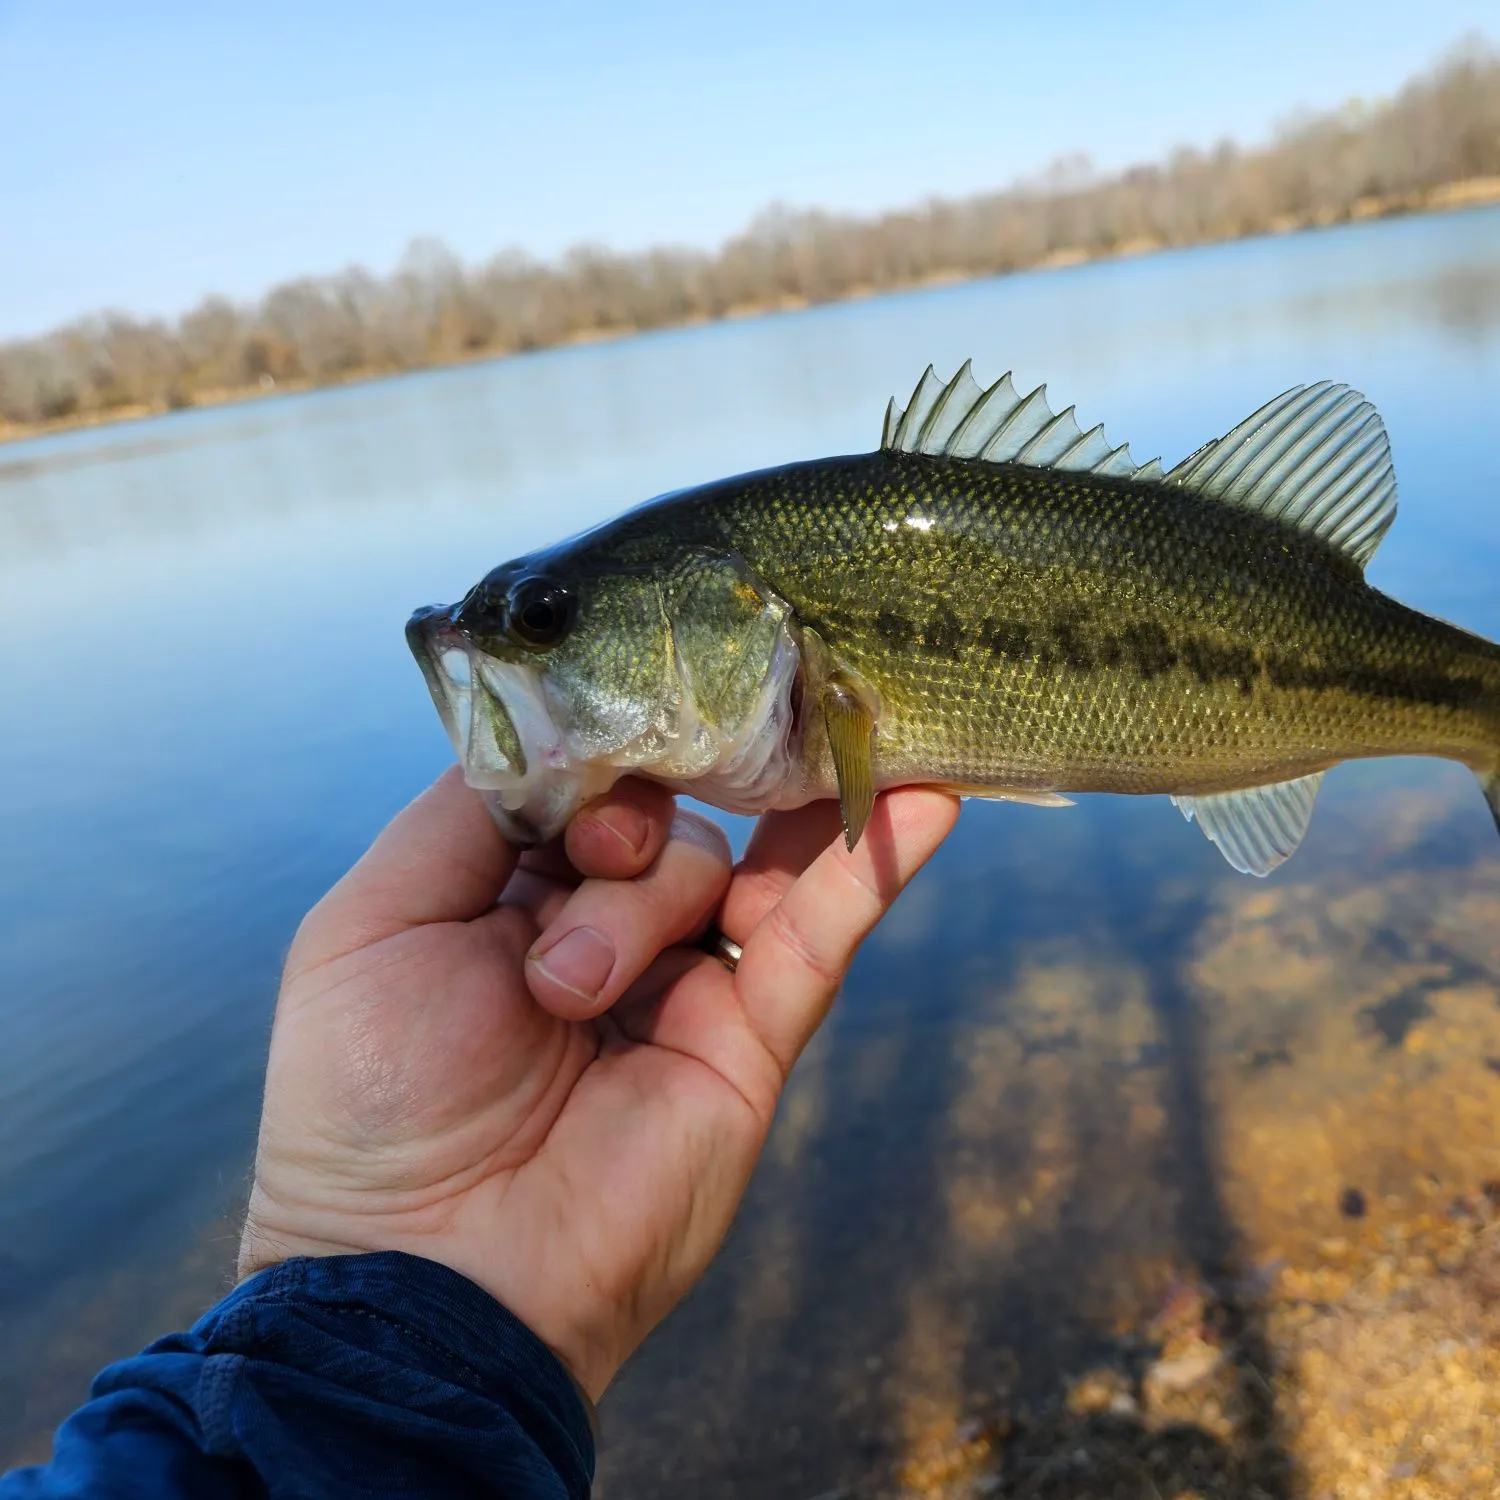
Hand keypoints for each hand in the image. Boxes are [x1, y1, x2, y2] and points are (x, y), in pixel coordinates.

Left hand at [239, 768, 957, 1398]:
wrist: (433, 1275)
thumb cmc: (373, 1101)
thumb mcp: (373, 924)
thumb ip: (462, 813)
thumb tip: (560, 733)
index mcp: (509, 896)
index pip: (583, 783)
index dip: (586, 764)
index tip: (573, 779)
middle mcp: (602, 929)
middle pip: (658, 814)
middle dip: (627, 823)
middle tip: (594, 856)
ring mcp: (684, 984)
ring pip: (721, 867)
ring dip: (655, 896)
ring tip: (577, 989)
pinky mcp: (750, 1040)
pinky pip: (819, 935)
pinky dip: (870, 865)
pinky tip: (922, 800)